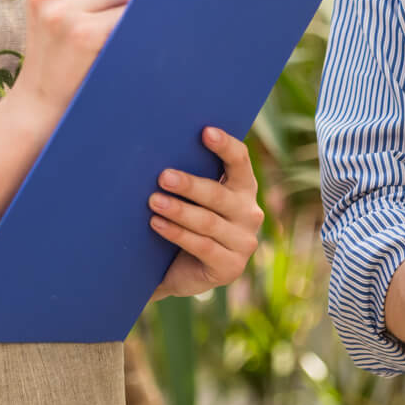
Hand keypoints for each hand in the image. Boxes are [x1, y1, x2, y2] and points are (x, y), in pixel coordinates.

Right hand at [12, 0, 156, 127]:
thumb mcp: (64, 2)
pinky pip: (127, 13)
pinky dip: (135, 22)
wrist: (40, 100)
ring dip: (135, 3)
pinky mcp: (81, 34)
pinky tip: (127, 36)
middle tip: (140, 1)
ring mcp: (61, 12)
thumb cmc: (59, 49)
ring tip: (126, 24)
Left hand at [149, 127, 262, 298]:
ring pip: (208, 222)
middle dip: (190, 184)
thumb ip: (191, 178)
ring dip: (179, 210)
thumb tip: (161, 149)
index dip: (225, 146)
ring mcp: (244, 242)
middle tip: (163, 176)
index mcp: (244, 188)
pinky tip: (157, 224)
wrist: (183, 273)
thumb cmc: (187, 224)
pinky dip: (177, 234)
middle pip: (219, 194)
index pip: (240, 161)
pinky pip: (202, 246)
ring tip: (154, 201)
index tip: (205, 132)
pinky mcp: (231, 267)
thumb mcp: (193, 200)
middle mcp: (250, 213)